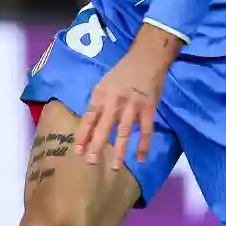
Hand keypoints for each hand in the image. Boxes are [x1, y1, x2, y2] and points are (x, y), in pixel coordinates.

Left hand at [76, 24, 181, 168]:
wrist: (146, 59)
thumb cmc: (123, 72)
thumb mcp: (104, 84)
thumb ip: (98, 103)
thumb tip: (90, 124)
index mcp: (100, 95)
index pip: (88, 118)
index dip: (82, 135)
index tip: (77, 151)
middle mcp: (114, 102)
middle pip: (103, 127)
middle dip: (96, 146)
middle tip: (91, 162)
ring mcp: (132, 106)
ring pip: (124, 132)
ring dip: (119, 151)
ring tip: (115, 166)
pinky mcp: (148, 109)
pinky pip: (146, 130)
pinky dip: (144, 145)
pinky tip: (140, 158)